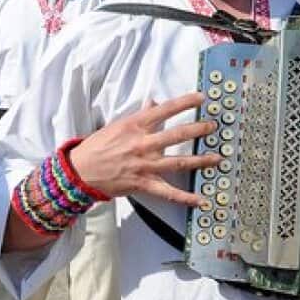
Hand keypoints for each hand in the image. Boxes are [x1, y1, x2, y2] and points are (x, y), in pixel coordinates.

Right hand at [68, 93, 220, 205]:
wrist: (81, 170)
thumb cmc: (98, 146)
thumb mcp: (118, 125)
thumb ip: (140, 116)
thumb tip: (154, 103)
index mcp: (135, 126)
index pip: (165, 109)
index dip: (185, 102)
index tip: (202, 98)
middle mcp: (142, 144)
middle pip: (177, 134)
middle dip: (199, 130)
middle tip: (214, 126)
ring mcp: (144, 165)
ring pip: (178, 162)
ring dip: (200, 160)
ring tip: (218, 158)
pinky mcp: (143, 183)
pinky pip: (168, 192)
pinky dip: (186, 198)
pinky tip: (202, 200)